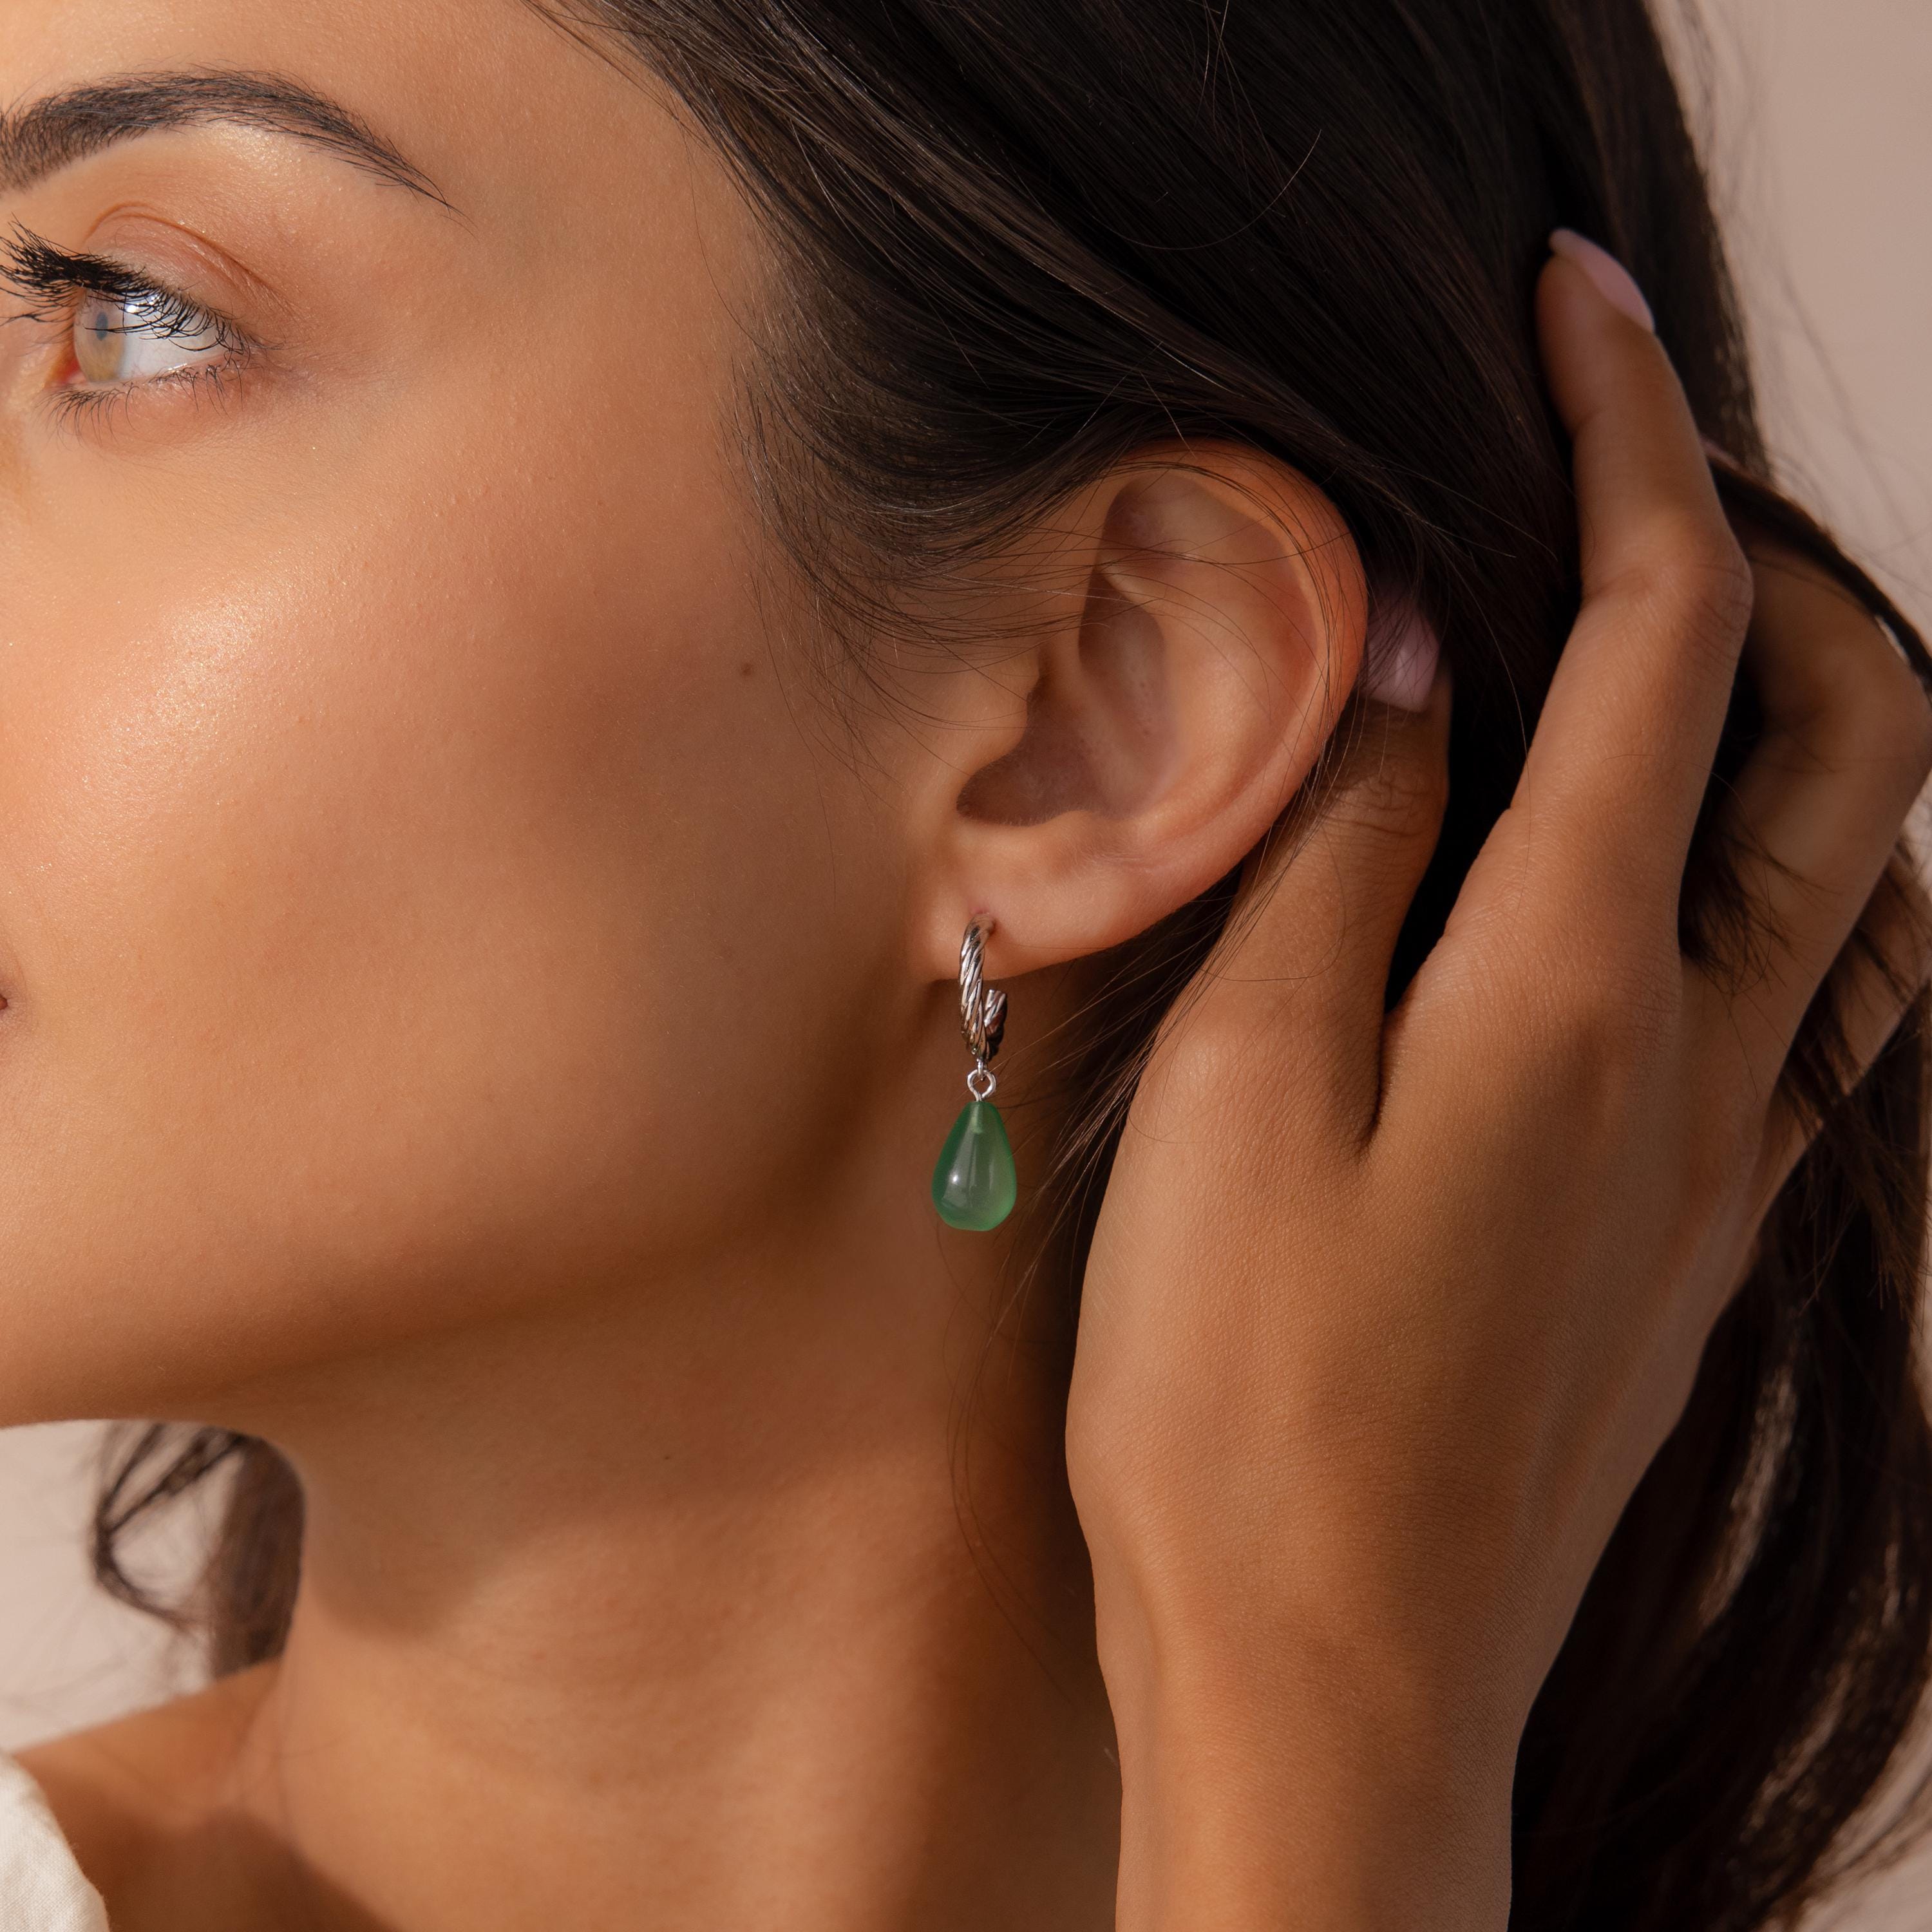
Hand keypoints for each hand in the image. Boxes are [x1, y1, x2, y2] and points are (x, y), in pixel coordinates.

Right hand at [1067, 247, 1931, 1929]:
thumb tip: (1411, 685)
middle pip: (1847, 732)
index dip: (1625, 440)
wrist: (1334, 1682)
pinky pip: (1800, 994)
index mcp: (1574, 995)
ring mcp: (1716, 1159)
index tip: (1571, 315)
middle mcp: (1696, 1059)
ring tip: (1646, 654)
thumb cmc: (1241, 1408)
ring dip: (1790, 713)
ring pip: (1852, 866)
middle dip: (1768, 554)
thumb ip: (1335, 866)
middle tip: (1619, 487)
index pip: (1657, 636)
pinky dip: (1756, 869)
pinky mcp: (1685, 1239)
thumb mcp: (1234, 1100)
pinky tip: (1642, 881)